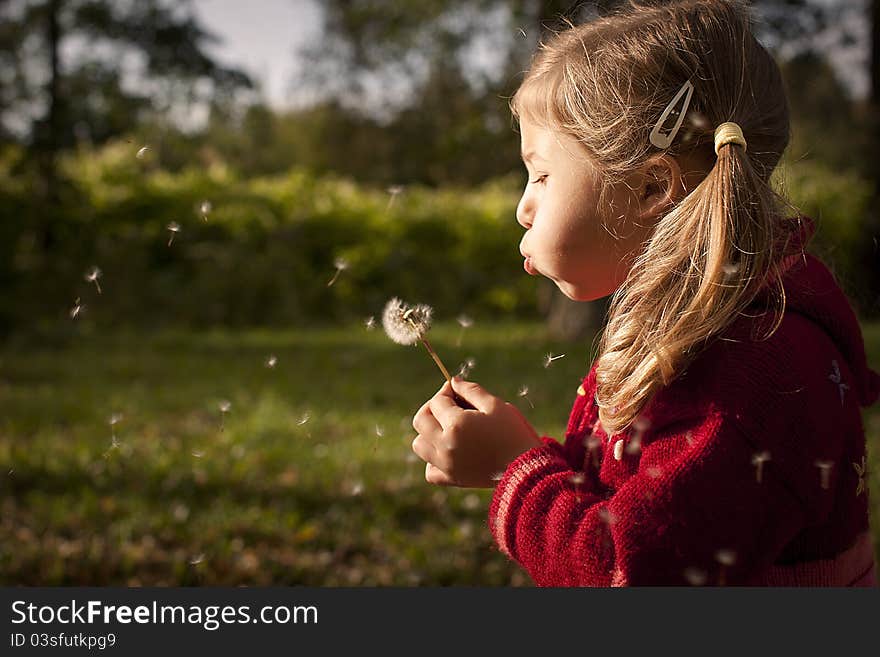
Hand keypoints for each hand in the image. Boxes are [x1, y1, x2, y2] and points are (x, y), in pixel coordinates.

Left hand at [411, 376, 541, 487]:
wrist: (526, 469)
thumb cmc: (513, 433)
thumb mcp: (495, 405)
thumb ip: (471, 390)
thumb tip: (453, 381)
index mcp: (456, 424)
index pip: (437, 401)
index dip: (446, 391)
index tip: (456, 390)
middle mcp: (445, 445)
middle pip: (420, 421)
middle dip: (432, 408)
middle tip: (449, 406)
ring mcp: (446, 464)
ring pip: (419, 445)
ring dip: (428, 433)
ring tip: (448, 429)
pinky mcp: (452, 479)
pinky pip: (430, 471)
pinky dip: (434, 460)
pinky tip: (449, 452)